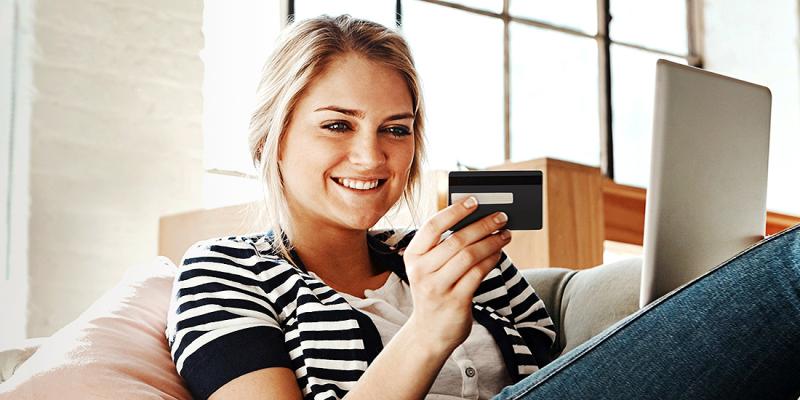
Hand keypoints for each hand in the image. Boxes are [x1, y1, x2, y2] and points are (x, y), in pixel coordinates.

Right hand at [402, 196, 510, 352]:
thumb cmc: (434, 292)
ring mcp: (437, 288)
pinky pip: (478, 274)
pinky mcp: (455, 301)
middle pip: (456, 240)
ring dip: (491, 242)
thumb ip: (443, 246)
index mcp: (412, 256)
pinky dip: (491, 260)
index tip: (474, 201)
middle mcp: (421, 271)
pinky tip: (499, 254)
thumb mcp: (428, 268)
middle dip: (483, 225)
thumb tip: (476, 219)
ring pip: (470, 256)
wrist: (429, 333)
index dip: (454, 211)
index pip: (432, 226)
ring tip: (505, 234)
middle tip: (501, 216)